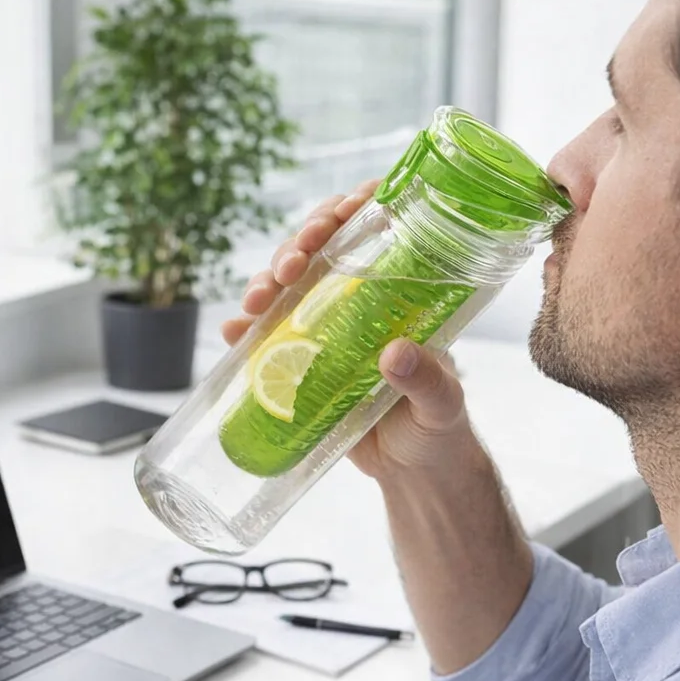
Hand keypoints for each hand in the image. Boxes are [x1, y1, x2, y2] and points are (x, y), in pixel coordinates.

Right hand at [222, 180, 477, 482]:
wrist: (413, 474)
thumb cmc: (440, 430)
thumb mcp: (443, 404)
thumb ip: (428, 380)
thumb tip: (394, 354)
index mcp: (403, 297)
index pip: (381, 230)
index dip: (359, 206)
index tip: (344, 211)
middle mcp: (362, 303)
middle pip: (325, 248)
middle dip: (302, 241)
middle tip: (295, 259)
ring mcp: (329, 329)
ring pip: (290, 285)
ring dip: (267, 280)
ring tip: (259, 297)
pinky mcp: (303, 362)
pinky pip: (268, 334)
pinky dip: (247, 327)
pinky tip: (235, 330)